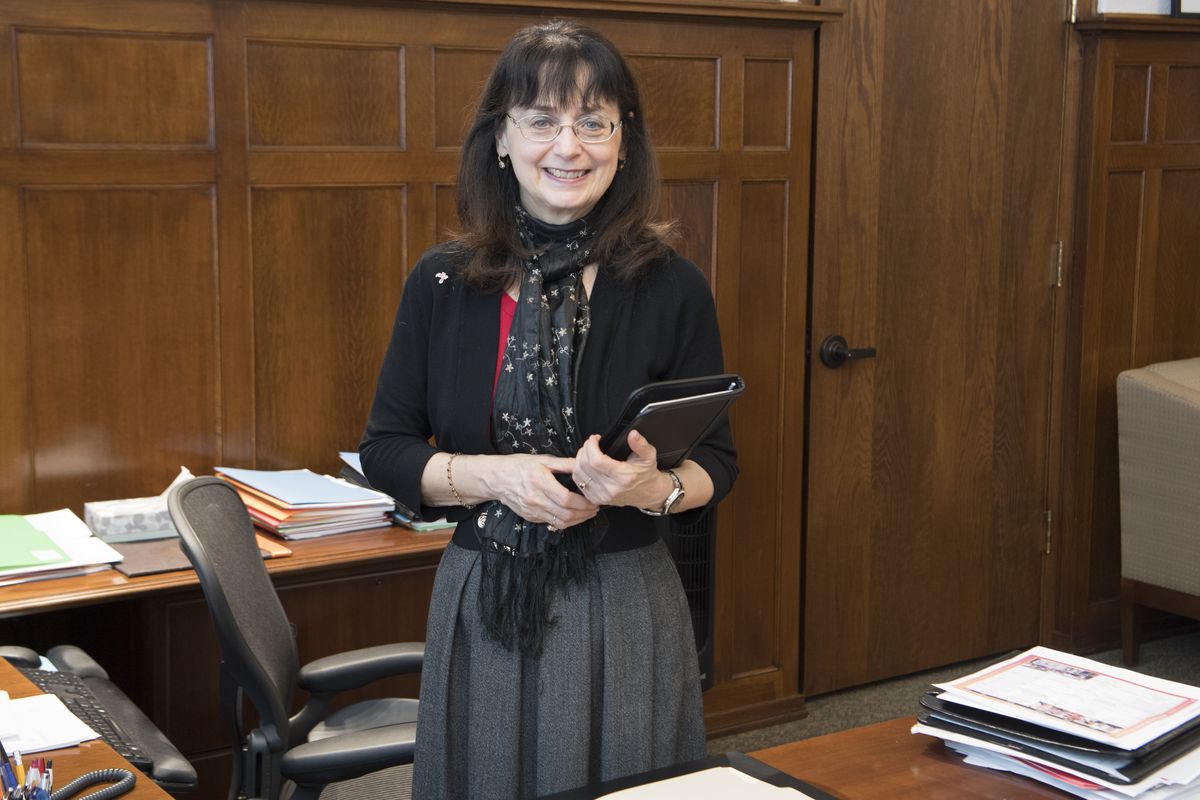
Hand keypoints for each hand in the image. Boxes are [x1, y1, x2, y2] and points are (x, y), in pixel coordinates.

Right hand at [481, 454, 599, 528]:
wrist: (496, 479)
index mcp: (540, 482)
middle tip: (595, 508)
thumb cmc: (519, 466)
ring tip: (588, 514)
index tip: (593, 500)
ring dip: (577, 520)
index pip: (567, 499)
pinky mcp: (530, 517)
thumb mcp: (542, 459)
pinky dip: (565, 521)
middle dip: (584, 514)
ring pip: (560, 522)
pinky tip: (573, 515)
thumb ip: (564, 463)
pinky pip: (552, 523)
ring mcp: (532, 511)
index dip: (583, 503)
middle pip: (566, 514)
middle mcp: (536, 499)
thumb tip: (583, 464)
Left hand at [571, 431, 672, 509]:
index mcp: (623, 477)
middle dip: (584, 449)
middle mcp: (611, 488)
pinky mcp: (596, 499)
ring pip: (578, 474)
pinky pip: (578, 483)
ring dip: (579, 459)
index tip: (595, 438)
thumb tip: (633, 434)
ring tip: (588, 452)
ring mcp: (602, 495)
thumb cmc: (646, 474)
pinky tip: (585, 464)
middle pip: (585, 466)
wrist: (648, 494)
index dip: (591, 446)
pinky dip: (578, 471)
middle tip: (591, 443)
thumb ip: (641, 444)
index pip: (596, 460)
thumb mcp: (649, 456)